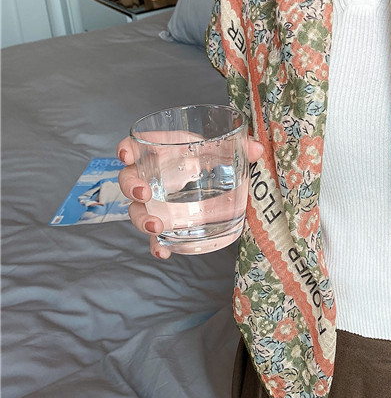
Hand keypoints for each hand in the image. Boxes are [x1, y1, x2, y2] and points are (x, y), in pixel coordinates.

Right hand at [116, 135, 263, 259]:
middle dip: (131, 186)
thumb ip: (239, 147)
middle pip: (129, 180)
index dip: (126, 148)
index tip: (126, 155)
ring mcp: (155, 201)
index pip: (136, 145)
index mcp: (163, 151)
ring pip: (137, 210)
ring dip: (142, 219)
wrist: (215, 177)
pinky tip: (164, 252)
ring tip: (155, 226)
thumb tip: (258, 149)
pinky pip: (154, 235)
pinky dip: (157, 244)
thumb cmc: (211, 156)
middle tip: (144, 194)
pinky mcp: (165, 221)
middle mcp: (152, 176)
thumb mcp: (223, 149)